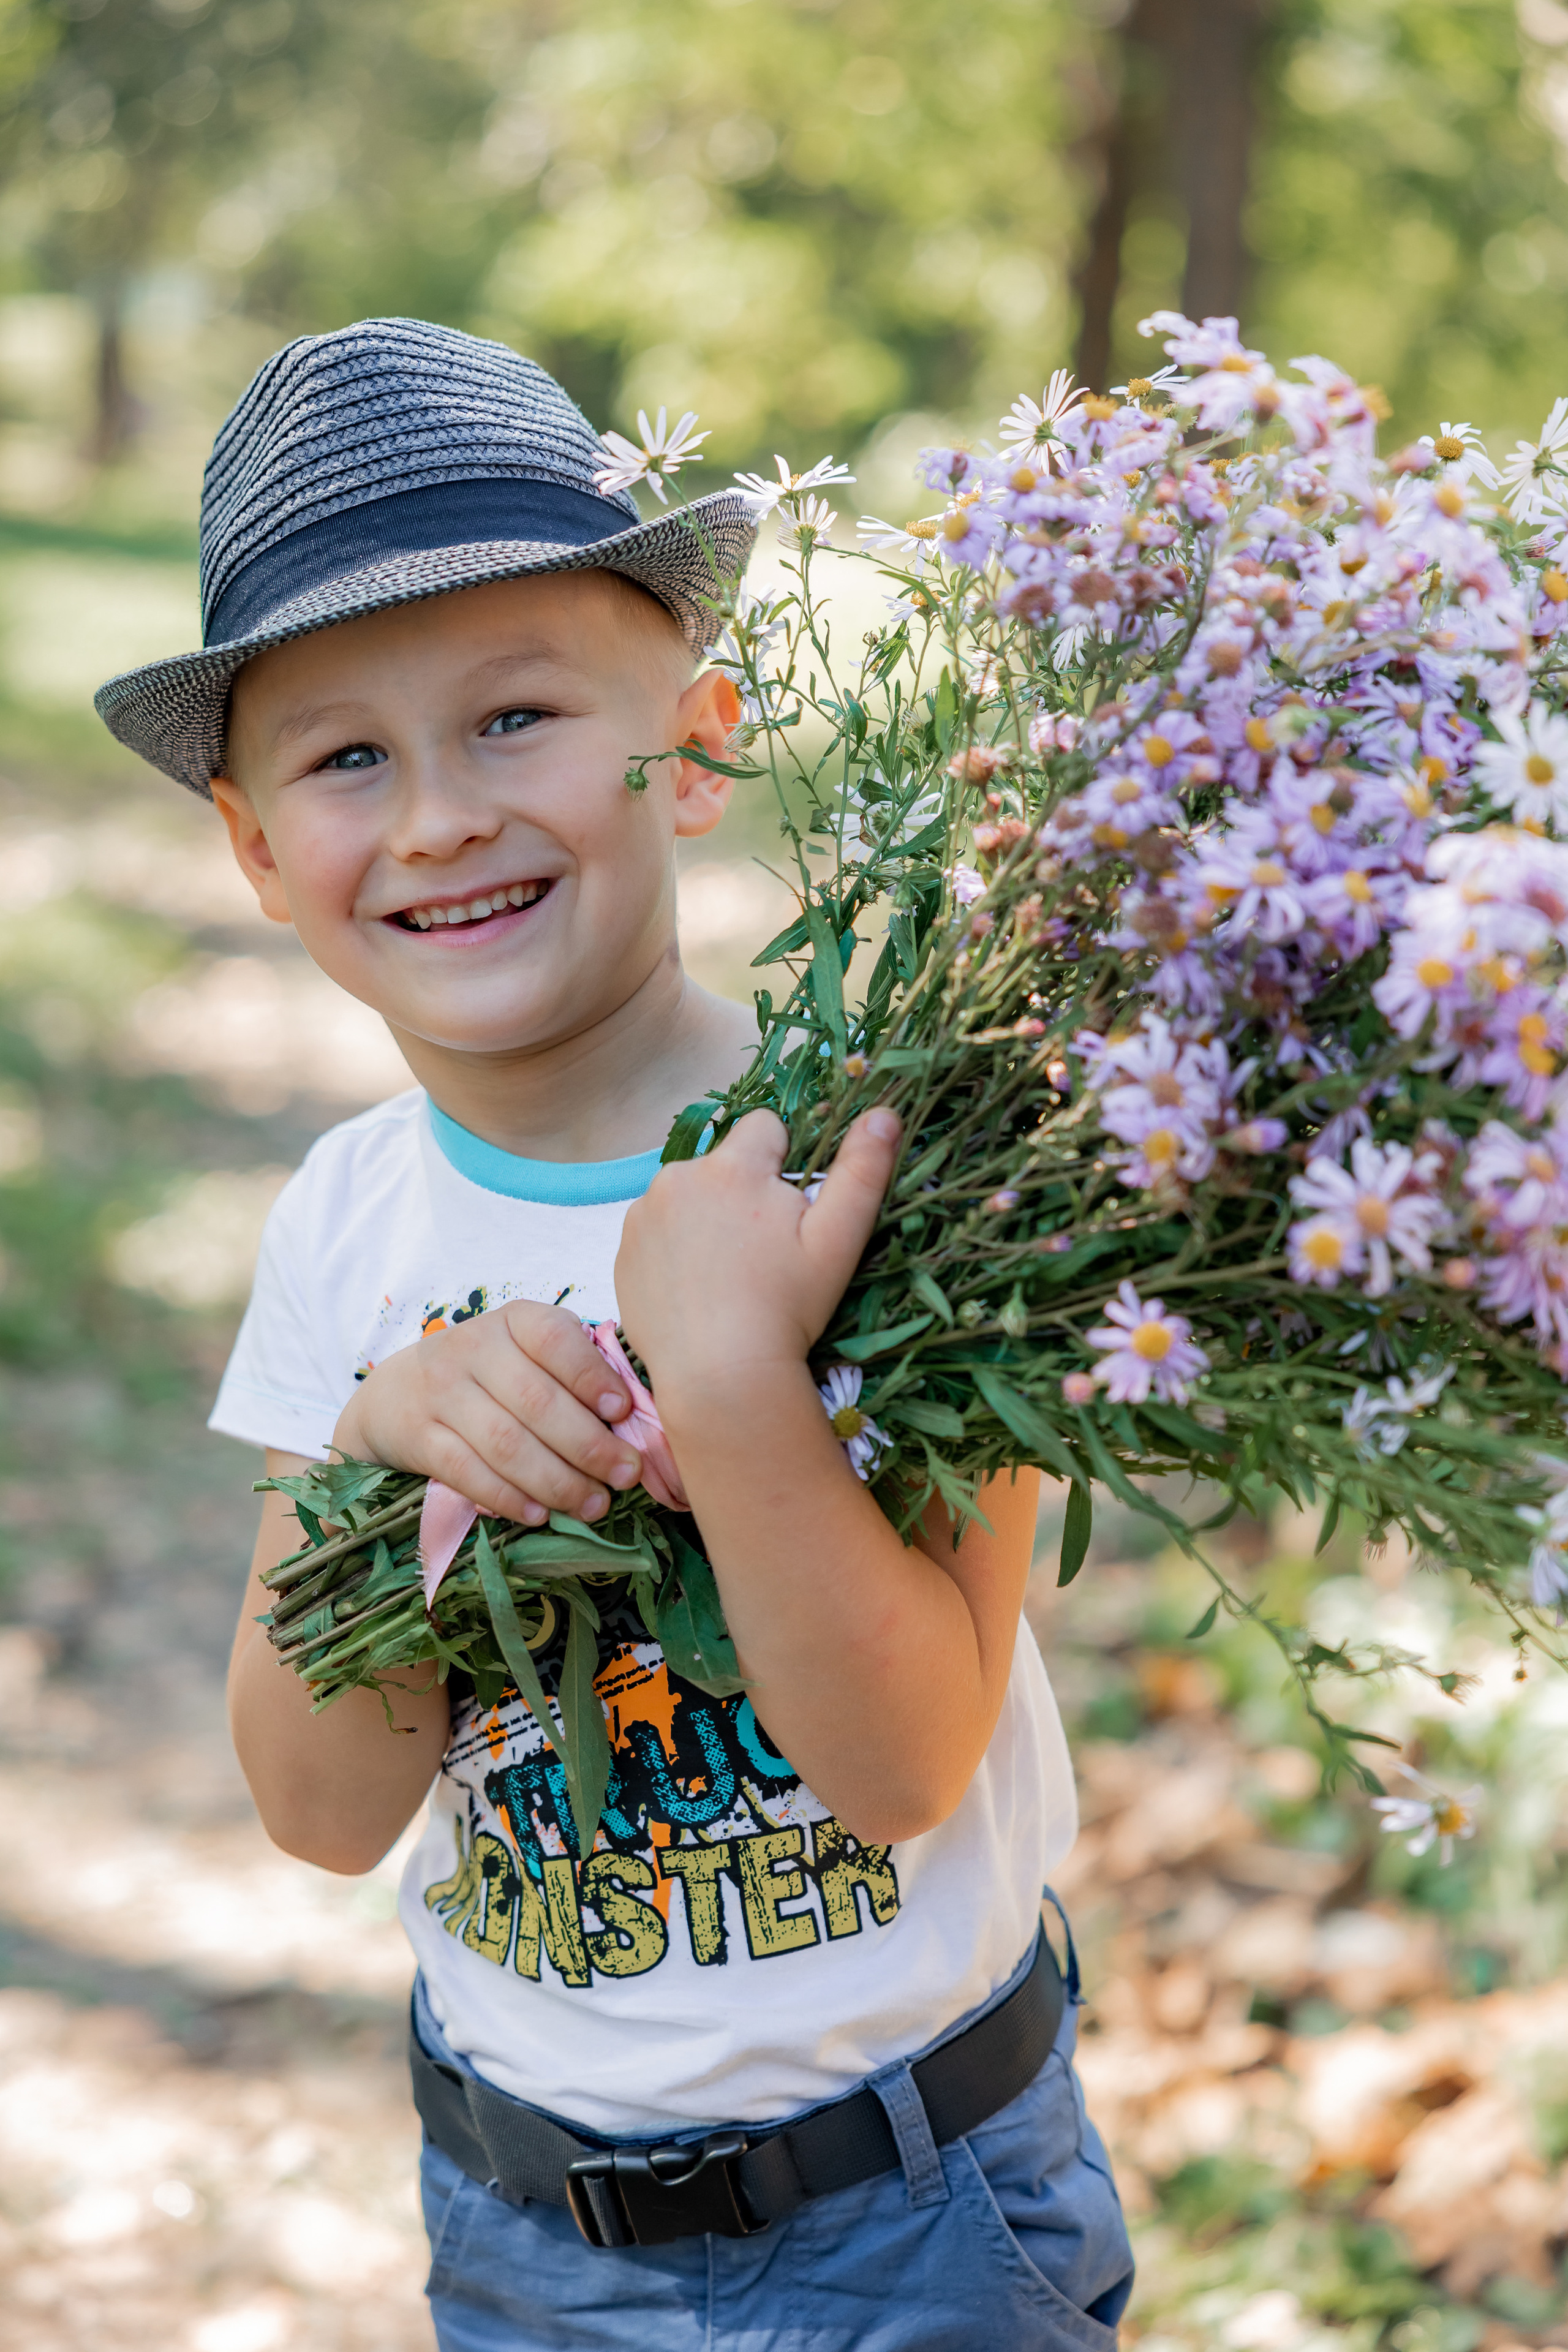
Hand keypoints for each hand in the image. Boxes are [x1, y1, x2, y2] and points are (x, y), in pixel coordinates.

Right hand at [331, 1302, 642, 1523]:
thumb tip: (637, 1420)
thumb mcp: (527, 1353)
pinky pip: (467, 1472)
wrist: (397, 1392)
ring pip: (505, 1443)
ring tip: (593, 1505)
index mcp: (513, 1322)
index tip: (623, 1411)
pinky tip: (540, 1513)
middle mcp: (472, 1349)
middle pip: (536, 1402)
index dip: (591, 1376)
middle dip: (588, 1446)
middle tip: (625, 1476)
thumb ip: (574, 1372)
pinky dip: (507, 1497)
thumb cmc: (489, 1374)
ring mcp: (440, 1393)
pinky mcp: (418, 1437)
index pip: (554, 1339)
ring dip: (556, 1481)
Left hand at [615, 1106, 901, 1399]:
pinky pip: (657, 1230)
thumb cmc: (787, 1309)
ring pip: (688, 1196)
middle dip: (744, 1193)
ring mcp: (643, 1214)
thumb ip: (863, 1171)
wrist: (720, 1377)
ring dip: (707, 1218)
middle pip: (724, 1164)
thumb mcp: (838, 1241)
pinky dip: (675, 1248)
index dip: (784, 1164)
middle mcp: (679, 1177)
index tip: (788, 1213)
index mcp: (733, 1166)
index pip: (765, 1127)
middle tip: (761, 1255)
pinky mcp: (624, 1249)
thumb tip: (885, 1115)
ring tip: (726, 1276)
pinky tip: (695, 1290)